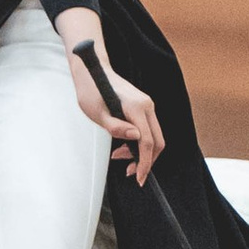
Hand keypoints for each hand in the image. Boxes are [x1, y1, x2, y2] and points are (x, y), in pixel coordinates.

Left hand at [55, 8, 163, 183]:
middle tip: (129, 172)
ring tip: (118, 156)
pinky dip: (138, 143)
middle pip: (157, 141)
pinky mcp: (143, 108)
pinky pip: (147, 130)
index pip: (147, 141)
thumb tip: (135, 138)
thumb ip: (115, 127)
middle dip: (146, 161)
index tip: (138, 178)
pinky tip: (122, 147)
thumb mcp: (97, 112)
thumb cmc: (91, 90)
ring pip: (153, 137)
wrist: (92, 70)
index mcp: (137, 107)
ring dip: (140, 153)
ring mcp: (147, 106)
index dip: (144, 162)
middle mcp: (147, 106)